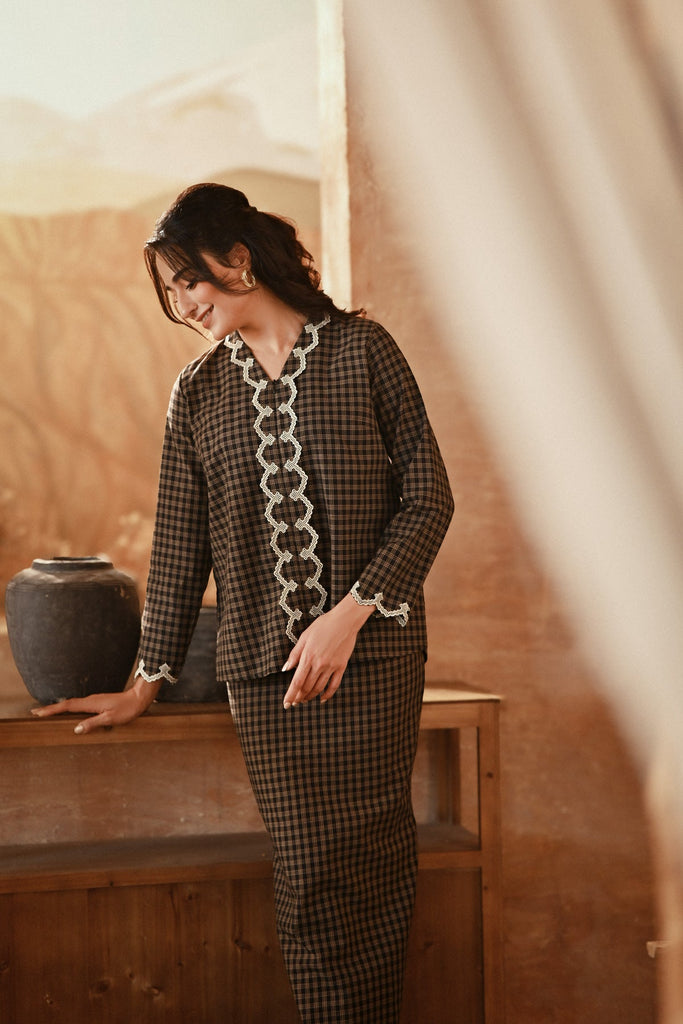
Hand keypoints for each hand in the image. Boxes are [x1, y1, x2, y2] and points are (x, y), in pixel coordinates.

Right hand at [30, 678, 160, 734]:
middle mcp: (90, 700)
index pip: (67, 706)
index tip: (38, 713)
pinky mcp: (97, 702)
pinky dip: (68, 708)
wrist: (139, 698)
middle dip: (50, 708)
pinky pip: (79, 705)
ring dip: (58, 708)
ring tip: (46, 713)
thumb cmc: (127, 710)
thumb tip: (76, 729)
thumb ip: (93, 724)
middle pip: (66, 704)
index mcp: (90, 704)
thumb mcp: (111, 719)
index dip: (52, 710)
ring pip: (72, 704)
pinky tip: (67, 712)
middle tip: (35, 713)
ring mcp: (93, 700)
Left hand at [282, 593, 372, 707]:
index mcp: (308, 657)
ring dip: (310, 696)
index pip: (297, 682)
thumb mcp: (304, 637)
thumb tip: (285, 669)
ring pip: (319, 688)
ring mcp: (331, 667)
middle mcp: (319, 665)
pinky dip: (328, 694)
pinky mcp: (341, 667)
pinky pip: (334, 685)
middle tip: (294, 702)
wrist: (344, 621)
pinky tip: (322, 699)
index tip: (286, 704)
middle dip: (299, 697)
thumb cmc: (323, 626)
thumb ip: (294, 655)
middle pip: (307, 687)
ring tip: (304, 700)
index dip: (290, 695)